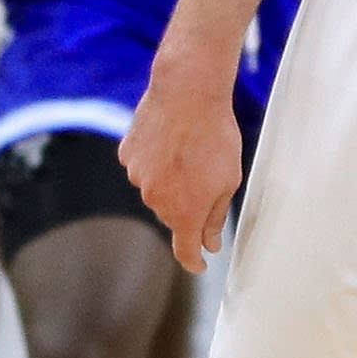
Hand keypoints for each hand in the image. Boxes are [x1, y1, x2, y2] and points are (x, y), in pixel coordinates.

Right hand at [120, 53, 244, 272]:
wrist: (188, 93)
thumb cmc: (215, 135)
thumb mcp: (229, 180)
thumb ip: (215, 217)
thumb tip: (210, 243)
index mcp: (184, 212)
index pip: (185, 251)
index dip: (193, 261)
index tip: (199, 264)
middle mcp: (156, 200)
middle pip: (172, 217)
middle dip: (188, 207)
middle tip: (207, 178)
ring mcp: (138, 177)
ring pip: (156, 191)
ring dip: (171, 181)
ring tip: (189, 152)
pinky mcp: (127, 155)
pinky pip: (142, 167)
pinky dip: (155, 161)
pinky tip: (171, 141)